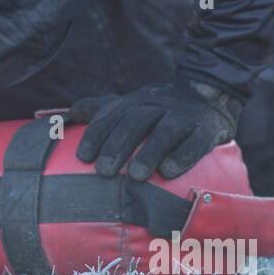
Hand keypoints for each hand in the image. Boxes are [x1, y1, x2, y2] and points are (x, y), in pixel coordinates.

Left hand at [68, 78, 242, 181]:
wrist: (208, 98)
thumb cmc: (158, 110)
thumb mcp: (130, 105)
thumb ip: (100, 110)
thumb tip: (65, 116)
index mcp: (136, 100)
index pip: (112, 114)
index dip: (96, 134)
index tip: (83, 157)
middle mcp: (158, 105)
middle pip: (135, 122)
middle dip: (117, 146)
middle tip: (103, 172)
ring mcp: (183, 116)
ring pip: (165, 131)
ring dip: (149, 153)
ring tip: (136, 177)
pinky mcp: (206, 130)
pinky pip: (195, 142)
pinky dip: (182, 156)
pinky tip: (169, 172)